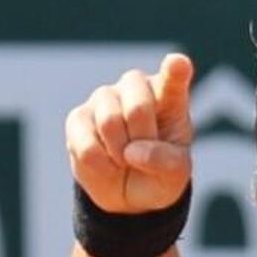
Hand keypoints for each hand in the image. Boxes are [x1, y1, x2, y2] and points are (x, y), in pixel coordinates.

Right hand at [66, 54, 194, 214]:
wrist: (129, 193)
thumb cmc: (160, 173)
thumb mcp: (176, 174)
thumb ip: (165, 161)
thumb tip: (132, 152)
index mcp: (170, 96)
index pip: (173, 77)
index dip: (175, 70)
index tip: (177, 63)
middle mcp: (136, 87)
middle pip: (138, 107)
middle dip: (142, 140)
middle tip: (144, 154)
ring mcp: (105, 98)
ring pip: (109, 122)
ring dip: (120, 154)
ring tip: (126, 160)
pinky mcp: (78, 117)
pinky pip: (86, 144)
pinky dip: (101, 165)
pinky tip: (107, 165)